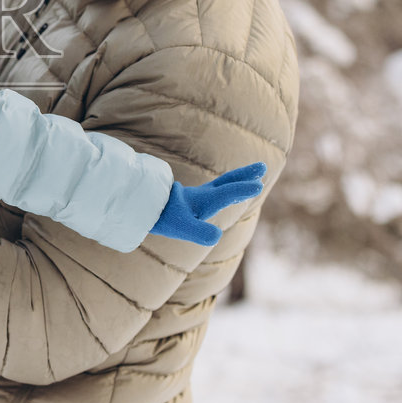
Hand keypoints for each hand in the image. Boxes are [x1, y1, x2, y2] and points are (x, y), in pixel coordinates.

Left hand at [150, 162, 265, 246]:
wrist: (139, 207)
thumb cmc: (162, 218)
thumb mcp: (182, 227)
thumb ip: (201, 232)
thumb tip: (217, 236)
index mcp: (204, 200)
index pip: (227, 192)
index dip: (243, 189)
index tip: (259, 185)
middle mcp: (202, 195)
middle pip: (227, 181)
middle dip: (244, 175)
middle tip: (262, 166)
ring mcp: (196, 197)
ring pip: (221, 184)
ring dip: (237, 179)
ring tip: (252, 178)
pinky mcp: (189, 200)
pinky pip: (213, 190)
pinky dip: (227, 186)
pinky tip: (227, 192)